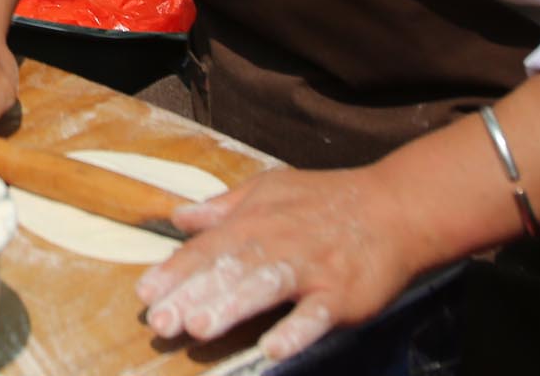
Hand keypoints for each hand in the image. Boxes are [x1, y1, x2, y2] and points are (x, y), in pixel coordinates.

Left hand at [135, 166, 426, 361]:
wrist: (394, 207)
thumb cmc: (325, 201)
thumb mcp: (269, 190)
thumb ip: (223, 207)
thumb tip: (179, 217)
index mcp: (255, 219)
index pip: (207, 248)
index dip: (174, 272)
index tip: (144, 294)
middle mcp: (278, 241)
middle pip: (227, 270)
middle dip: (191, 296)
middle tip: (160, 323)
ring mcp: (311, 268)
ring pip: (265, 287)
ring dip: (232, 307)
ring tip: (200, 328)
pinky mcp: (343, 293)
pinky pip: (317, 314)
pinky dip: (297, 329)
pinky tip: (274, 349)